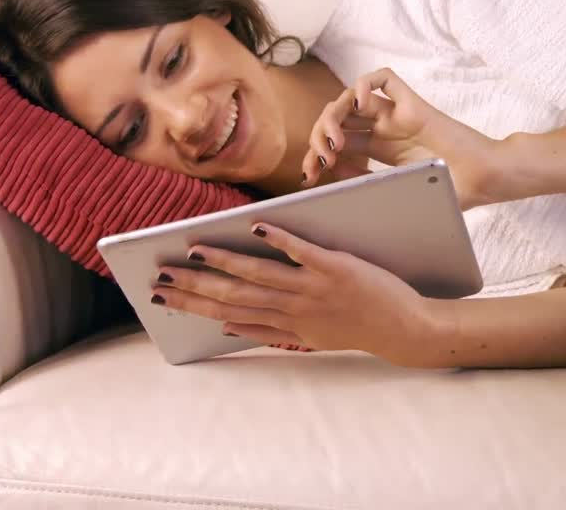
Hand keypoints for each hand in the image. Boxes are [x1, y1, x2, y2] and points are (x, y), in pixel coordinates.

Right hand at [149, 222, 434, 364]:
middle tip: (161, 274)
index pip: (227, 312)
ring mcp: (314, 287)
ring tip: (196, 249)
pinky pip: (303, 251)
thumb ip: (269, 331)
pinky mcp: (336, 268)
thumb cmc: (357, 329)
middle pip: (234, 295)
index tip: (162, 294)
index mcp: (284, 325)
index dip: (192, 303)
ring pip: (260, 273)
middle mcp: (293, 308)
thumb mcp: (308, 339)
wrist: (404, 331)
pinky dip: (280, 238)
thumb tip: (226, 325)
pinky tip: (257, 226)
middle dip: (194, 285)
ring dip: (225, 260)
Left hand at [303, 66, 502, 209]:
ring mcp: (398, 114)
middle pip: (338, 119)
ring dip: (332, 115)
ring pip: (351, 98)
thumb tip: (333, 193)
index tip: (310, 178)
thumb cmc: (454, 193)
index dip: (318, 156)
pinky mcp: (413, 103)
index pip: (339, 144)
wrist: (485, 178)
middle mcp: (386, 130)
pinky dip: (362, 84)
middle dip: (319, 137)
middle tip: (319, 161)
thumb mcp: (401, 195)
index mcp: (383, 152)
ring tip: (335, 141)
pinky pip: (383, 79)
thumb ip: (370, 190)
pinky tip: (356, 104)